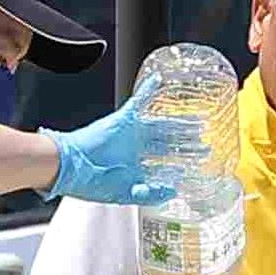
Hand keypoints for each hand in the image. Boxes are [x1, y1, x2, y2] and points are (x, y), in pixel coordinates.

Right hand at [49, 70, 198, 206]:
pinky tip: (159, 80)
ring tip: (199, 122)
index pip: (165, 162)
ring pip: (161, 124)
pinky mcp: (123, 120)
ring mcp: (131, 133)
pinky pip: (138, 101)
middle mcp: (135, 149)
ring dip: (179, 122)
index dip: (183, 162)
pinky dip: (148, 90)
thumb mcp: (126, 194)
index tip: (200, 162)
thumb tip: (174, 191)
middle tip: (206, 141)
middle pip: (167, 143)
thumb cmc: (90, 182)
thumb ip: (150, 193)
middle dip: (187, 142)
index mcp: (136, 166)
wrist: (69, 168)